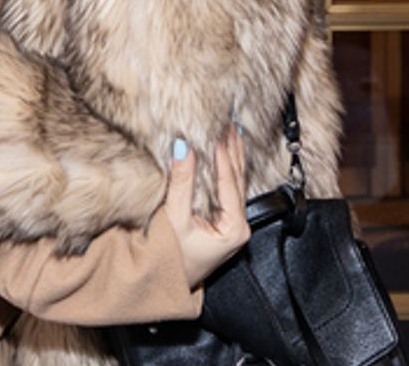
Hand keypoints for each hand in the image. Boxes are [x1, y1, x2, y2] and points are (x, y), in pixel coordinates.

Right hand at [162, 124, 248, 288]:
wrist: (168, 284)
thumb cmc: (171, 258)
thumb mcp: (175, 218)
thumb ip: (181, 182)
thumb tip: (186, 149)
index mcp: (234, 227)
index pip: (230, 182)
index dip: (224, 155)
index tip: (219, 132)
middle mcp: (240, 226)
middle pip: (239, 180)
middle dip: (234, 151)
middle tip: (231, 124)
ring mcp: (236, 225)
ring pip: (238, 184)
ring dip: (234, 157)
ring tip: (233, 133)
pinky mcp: (227, 224)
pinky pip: (231, 191)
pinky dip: (229, 170)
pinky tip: (227, 155)